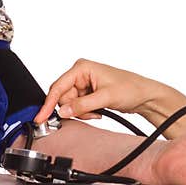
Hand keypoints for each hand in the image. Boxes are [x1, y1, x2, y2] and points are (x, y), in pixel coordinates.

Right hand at [35, 58, 169, 122]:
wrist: (144, 95)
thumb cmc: (130, 88)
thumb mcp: (105, 98)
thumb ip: (82, 105)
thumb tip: (63, 111)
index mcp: (82, 67)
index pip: (58, 86)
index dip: (48, 103)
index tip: (40, 117)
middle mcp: (80, 74)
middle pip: (62, 97)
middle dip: (73, 109)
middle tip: (90, 113)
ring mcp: (83, 84)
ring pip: (69, 104)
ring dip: (81, 112)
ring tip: (97, 111)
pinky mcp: (87, 93)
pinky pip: (77, 107)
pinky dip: (85, 112)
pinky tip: (98, 111)